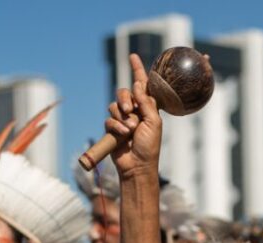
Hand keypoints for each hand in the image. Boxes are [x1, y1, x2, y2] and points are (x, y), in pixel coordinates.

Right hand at [105, 54, 162, 177]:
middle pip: (124, 92)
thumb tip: (138, 84)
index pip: (142, 84)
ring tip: (129, 129)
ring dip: (122, 116)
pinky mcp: (112, 128)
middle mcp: (135, 110)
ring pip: (114, 105)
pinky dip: (115, 126)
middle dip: (125, 99)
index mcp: (148, 107)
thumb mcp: (153, 122)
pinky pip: (109, 119)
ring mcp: (122, 119)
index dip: (137, 69)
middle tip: (130, 110)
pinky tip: (122, 135)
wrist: (137, 165)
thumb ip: (146, 102)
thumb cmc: (149, 146)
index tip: (132, 56)